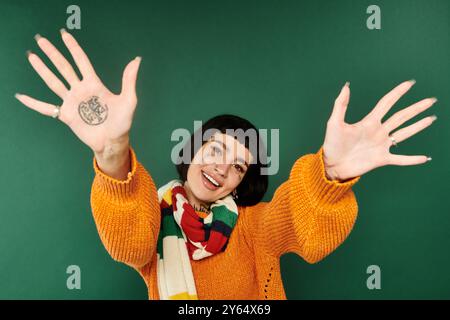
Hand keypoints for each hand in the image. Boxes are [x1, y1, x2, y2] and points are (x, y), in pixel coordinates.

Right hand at [15, 29, 140, 155]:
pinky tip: (21, 96)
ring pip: (53, 82)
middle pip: (64, 67)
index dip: (73, 48)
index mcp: (94, 84)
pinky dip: (33, 103)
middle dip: (53, 53)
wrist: (112, 142)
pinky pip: (46, 108)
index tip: (64, 35)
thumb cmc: (122, 123)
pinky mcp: (66, 115)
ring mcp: (72, 102)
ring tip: (32, 56)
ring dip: (42, 70)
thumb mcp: (129, 100)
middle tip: (41, 40)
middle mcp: (81, 90)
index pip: (81, 61)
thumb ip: (129, 80)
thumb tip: (137, 59)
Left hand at [323, 80, 436, 180]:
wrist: (331, 165)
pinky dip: (412, 159)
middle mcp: (378, 132)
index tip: (410, 83)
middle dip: (416, 108)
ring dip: (418, 126)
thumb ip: (341, 105)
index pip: (387, 103)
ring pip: (404, 134)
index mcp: (369, 122)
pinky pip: (400, 159)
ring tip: (431, 118)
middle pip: (401, 117)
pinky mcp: (381, 159)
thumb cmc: (331, 144)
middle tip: (431, 100)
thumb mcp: (334, 123)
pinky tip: (425, 158)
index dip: (398, 93)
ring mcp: (381, 146)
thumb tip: (345, 86)